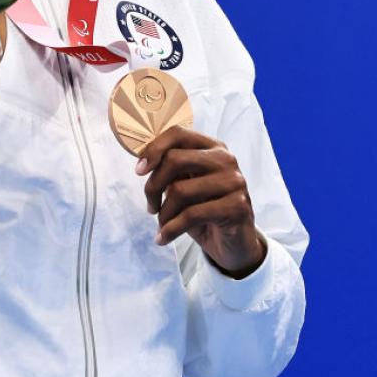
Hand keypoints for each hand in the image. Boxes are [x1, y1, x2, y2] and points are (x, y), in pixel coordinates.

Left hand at [136, 125, 266, 277]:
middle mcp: (225, 159)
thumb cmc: (205, 210)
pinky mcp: (237, 206)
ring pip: (180, 190)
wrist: (234, 243)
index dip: (154, 149)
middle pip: (175, 160)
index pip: (178, 134)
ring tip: (161, 225)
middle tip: (151, 207)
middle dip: (153, 186)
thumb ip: (171, 171)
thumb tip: (143, 164)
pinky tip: (163, 238)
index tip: (139, 171)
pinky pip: (191, 215)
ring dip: (163, 214)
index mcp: (212, 147)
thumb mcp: (186, 186)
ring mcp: (234, 181)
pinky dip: (170, 230)